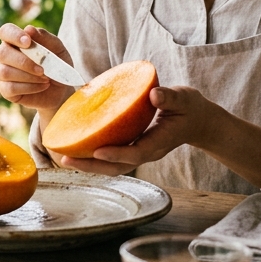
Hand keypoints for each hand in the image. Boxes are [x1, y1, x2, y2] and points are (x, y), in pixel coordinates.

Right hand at [0, 24, 74, 113]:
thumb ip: (45, 38)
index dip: (14, 35)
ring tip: (46, 79)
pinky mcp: (5, 90)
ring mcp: (3, 73)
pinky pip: (10, 88)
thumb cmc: (57, 65)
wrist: (61, 89)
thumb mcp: (58, 49)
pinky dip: (30, 87)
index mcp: (15, 41)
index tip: (28, 42)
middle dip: (23, 61)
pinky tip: (42, 86)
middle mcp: (5, 55)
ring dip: (29, 76)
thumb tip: (29, 29)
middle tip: (42, 69)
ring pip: (5, 72)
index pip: (5, 31)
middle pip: (1, 53)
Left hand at [54, 86, 220, 175]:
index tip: (97, 152)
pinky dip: (93, 156)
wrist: (197, 121)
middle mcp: (148, 152)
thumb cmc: (190, 108)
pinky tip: (75, 146)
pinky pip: (111, 157)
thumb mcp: (184, 98)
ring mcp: (140, 152)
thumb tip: (154, 94)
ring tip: (62, 157)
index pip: (136, 152)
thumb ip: (170, 97)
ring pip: (112, 166)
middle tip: (65, 159)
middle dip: (91, 166)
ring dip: (88, 165)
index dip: (117, 154)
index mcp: (159, 142)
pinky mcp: (133, 148)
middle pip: (118, 167)